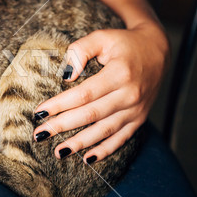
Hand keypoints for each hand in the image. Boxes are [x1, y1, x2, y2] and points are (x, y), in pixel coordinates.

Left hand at [33, 23, 168, 162]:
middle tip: (39, 135)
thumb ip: (80, 50)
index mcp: (119, 73)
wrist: (157, 51)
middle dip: (62, 126)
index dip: (60, 104)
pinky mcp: (139, 119)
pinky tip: (87, 159)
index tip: (39, 112)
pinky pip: (121, 139)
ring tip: (58, 151)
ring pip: (104, 131)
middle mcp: (129, 94)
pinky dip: (105, 150)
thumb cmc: (123, 43)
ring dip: (80, 143)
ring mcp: (136, 110)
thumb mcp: (102, 37)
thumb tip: (66, 76)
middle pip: (90, 115)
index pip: (84, 94)